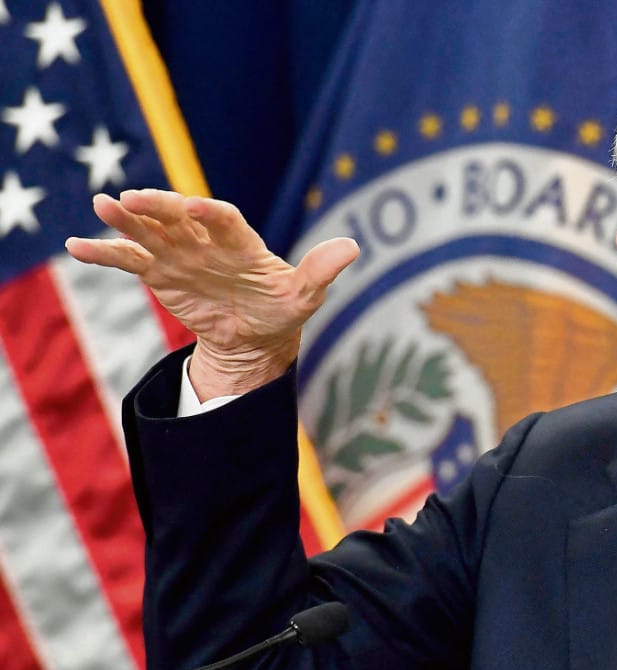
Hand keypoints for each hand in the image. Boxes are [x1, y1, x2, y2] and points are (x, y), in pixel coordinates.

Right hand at [66, 189, 358, 399]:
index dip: (211, 212)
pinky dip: (103, 253)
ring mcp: (180, 255)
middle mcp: (207, 241)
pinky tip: (75, 246)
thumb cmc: (281, 310)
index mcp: (242, 243)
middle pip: (179, 217)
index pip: (225, 220)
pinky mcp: (159, 273)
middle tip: (132, 197)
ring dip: (126, 219)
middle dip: (158, 206)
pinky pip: (128, 259)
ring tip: (102, 205)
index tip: (197, 205)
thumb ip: (320, 272)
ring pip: (149, 232)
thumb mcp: (303, 297)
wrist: (254, 337)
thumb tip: (352, 247)